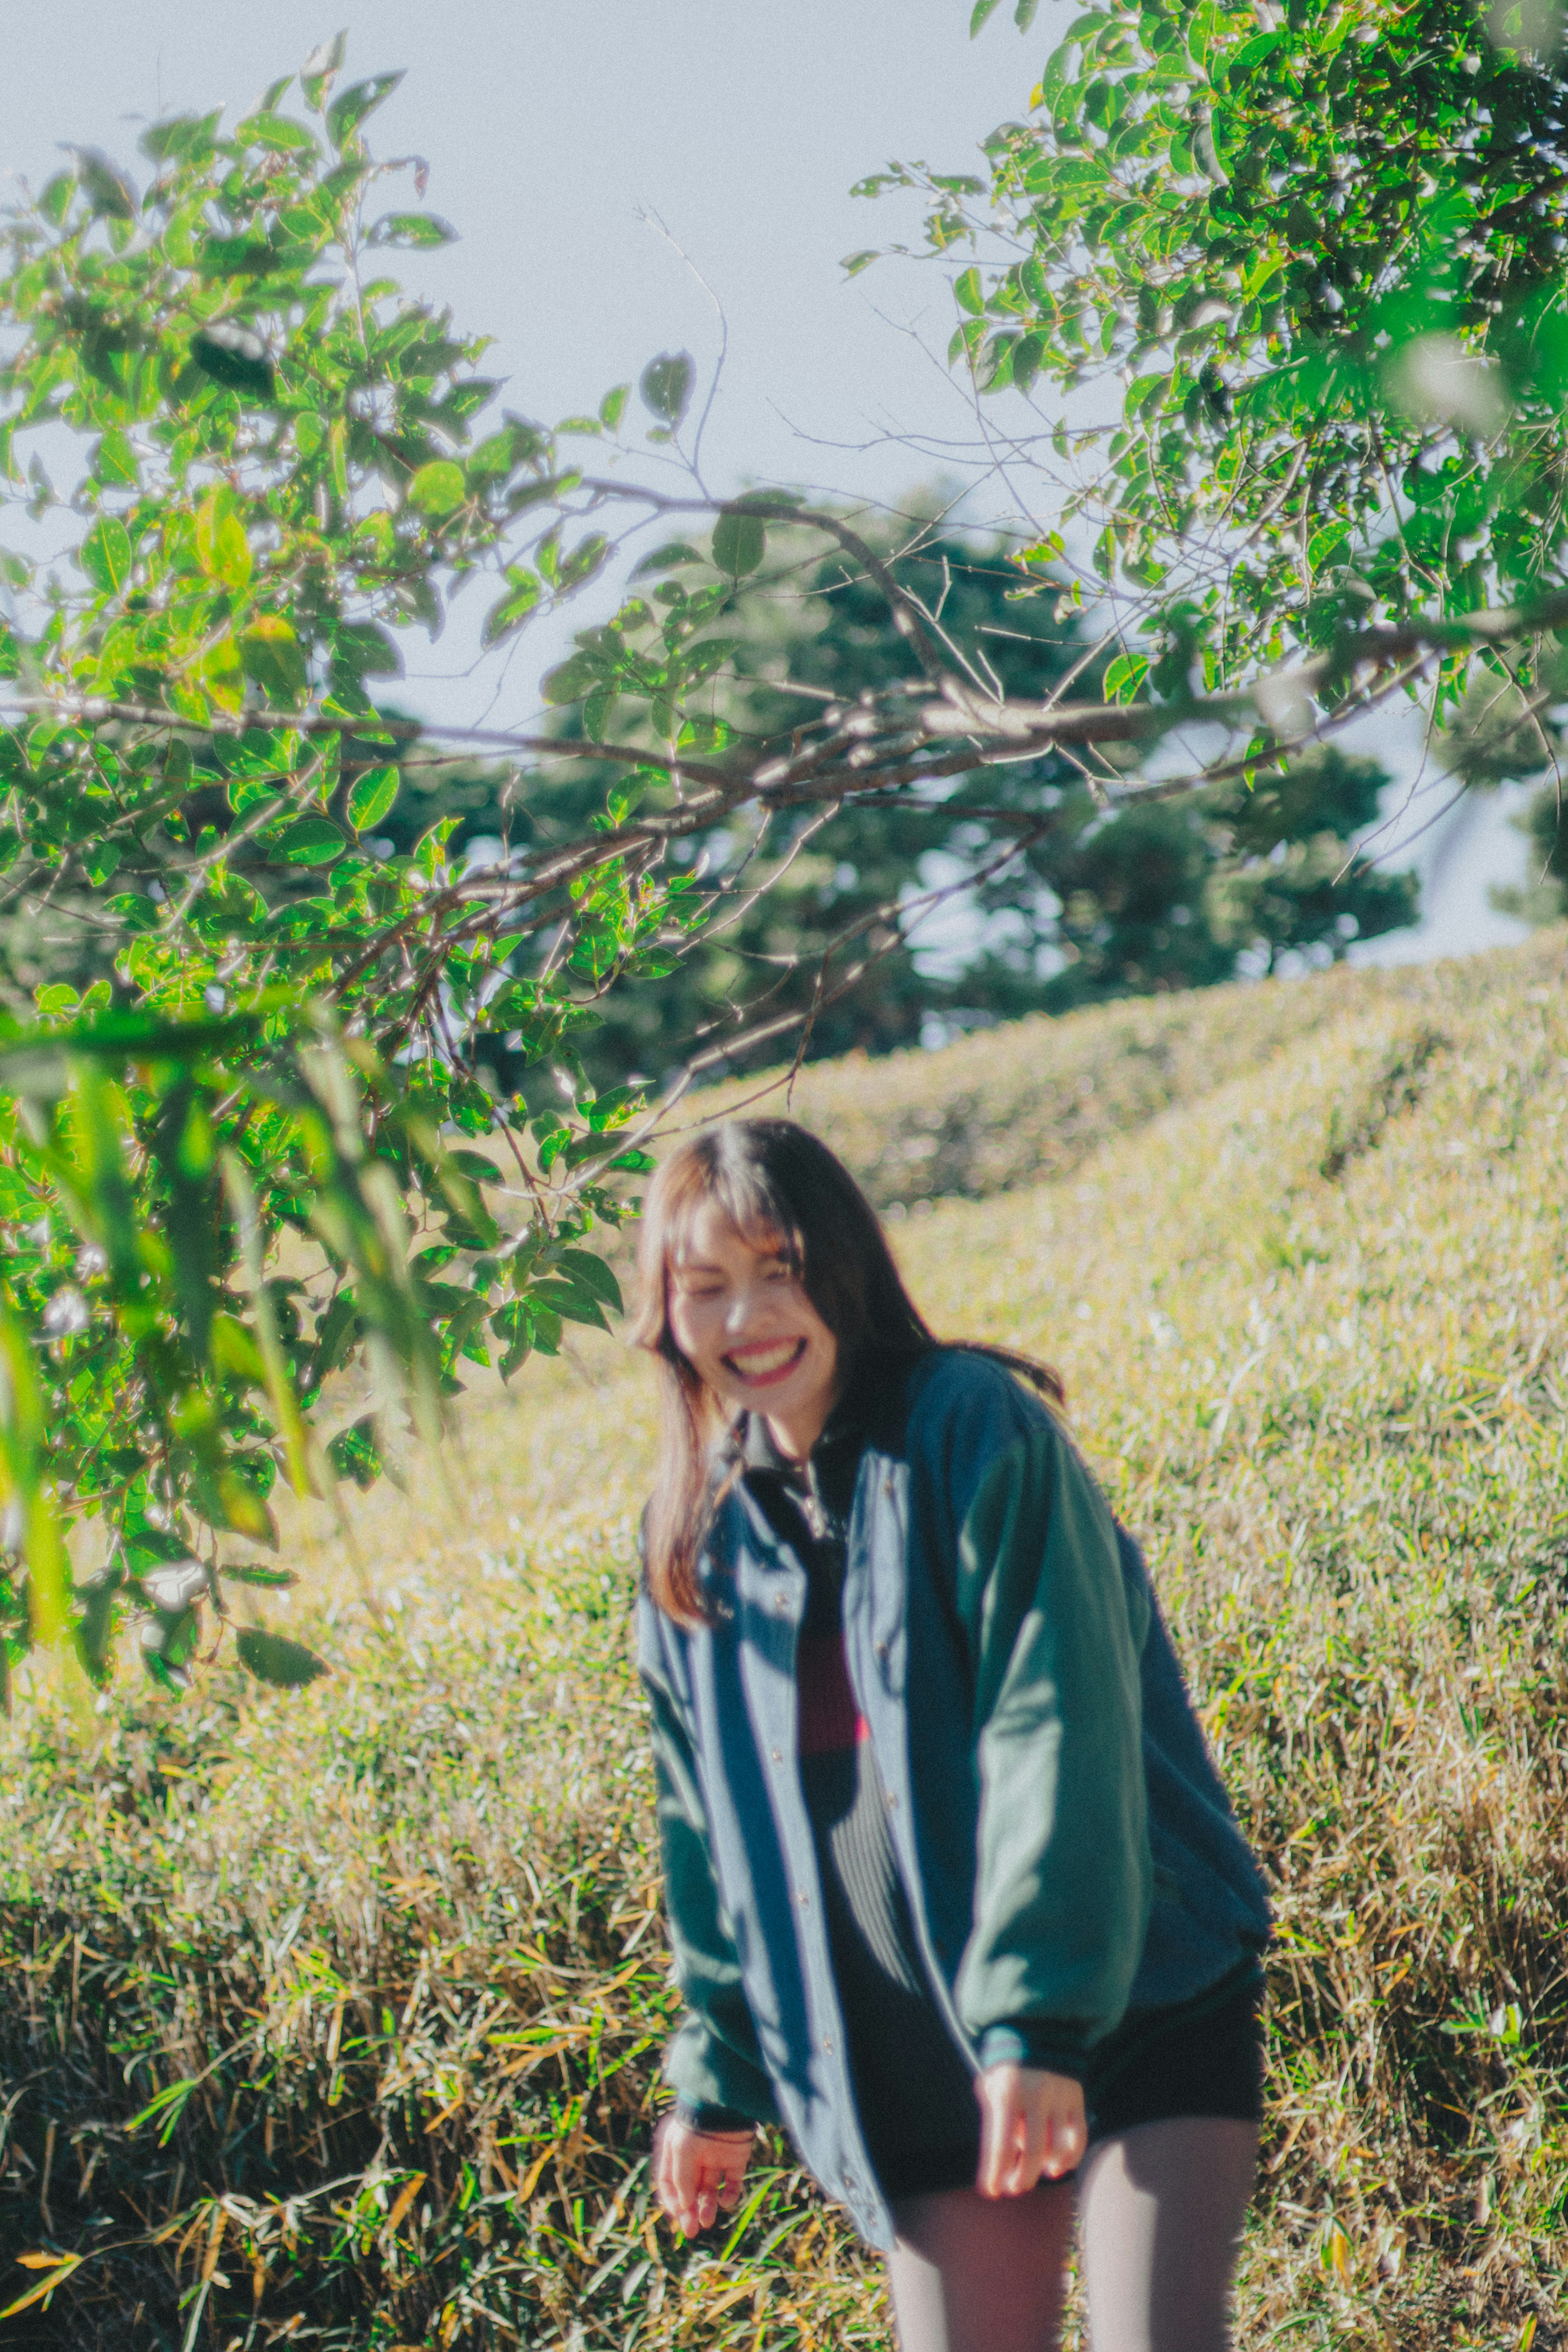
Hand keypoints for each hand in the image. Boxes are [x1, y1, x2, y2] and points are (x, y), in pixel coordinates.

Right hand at [653, 2115, 755, 2237]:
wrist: (727, 2103)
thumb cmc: (697, 2123)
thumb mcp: (680, 2151)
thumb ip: (680, 2180)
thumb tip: (684, 2207)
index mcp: (676, 2151)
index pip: (669, 2183)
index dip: (671, 2202)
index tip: (677, 2217)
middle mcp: (695, 2156)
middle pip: (689, 2190)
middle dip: (689, 2211)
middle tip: (691, 2231)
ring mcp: (716, 2157)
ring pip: (709, 2190)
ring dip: (707, 2207)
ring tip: (707, 2220)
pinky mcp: (736, 2159)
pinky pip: (732, 2183)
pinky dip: (730, 2196)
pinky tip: (725, 2200)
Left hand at [975, 2064, 1086, 2196]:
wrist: (1034, 2030)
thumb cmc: (1005, 2068)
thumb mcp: (990, 2088)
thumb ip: (995, 2122)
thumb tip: (1003, 2164)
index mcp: (1007, 2093)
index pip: (1000, 2146)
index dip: (995, 2174)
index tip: (990, 2192)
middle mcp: (1034, 2095)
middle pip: (1030, 2153)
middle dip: (1021, 2178)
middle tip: (1013, 2188)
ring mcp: (1059, 2096)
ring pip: (1056, 2148)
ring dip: (1044, 2169)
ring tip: (1034, 2175)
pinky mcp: (1076, 2097)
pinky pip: (1078, 2136)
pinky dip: (1070, 2157)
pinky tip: (1058, 2167)